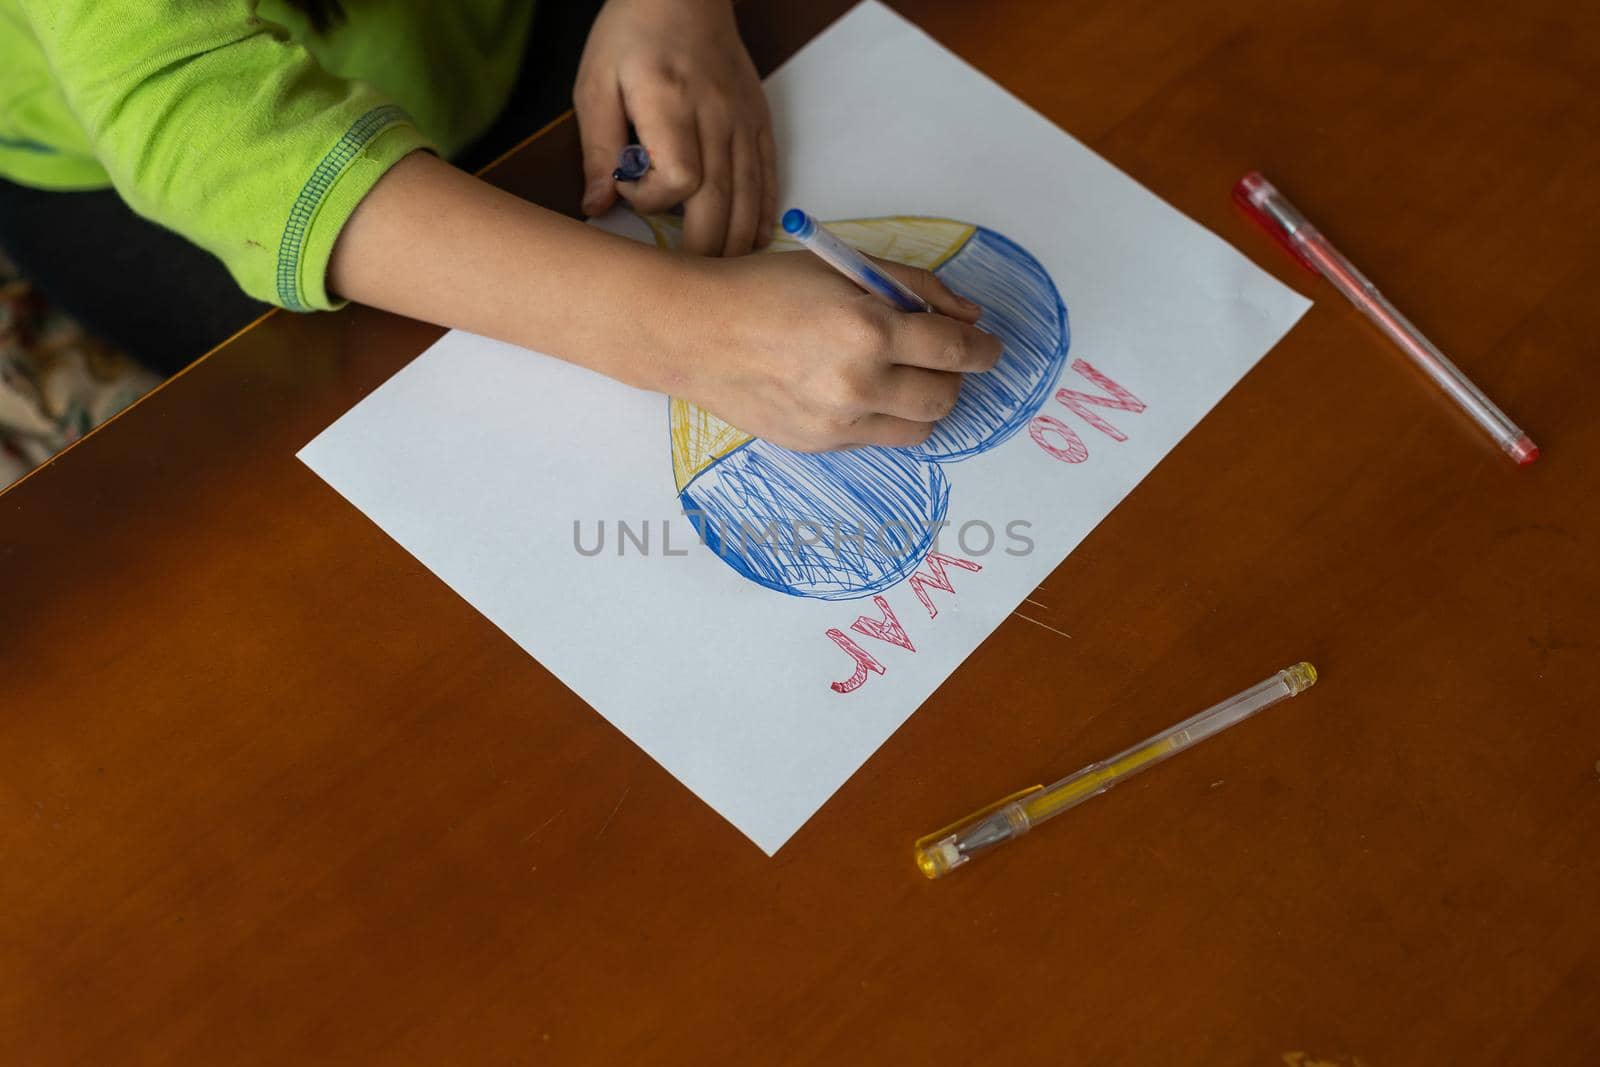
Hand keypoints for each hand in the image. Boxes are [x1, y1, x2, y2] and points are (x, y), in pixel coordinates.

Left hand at [575, 0, 775, 256]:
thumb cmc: (632, 36)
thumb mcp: (595, 83)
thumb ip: (596, 148)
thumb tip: (596, 206)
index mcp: (671, 104)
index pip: (679, 178)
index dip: (654, 201)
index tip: (630, 191)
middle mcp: (717, 117)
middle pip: (720, 203)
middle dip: (700, 248)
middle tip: (678, 273)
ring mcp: (744, 122)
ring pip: (750, 199)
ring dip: (734, 244)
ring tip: (716, 273)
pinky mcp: (760, 124)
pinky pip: (769, 179)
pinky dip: (761, 216)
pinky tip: (752, 240)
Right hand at [675, 253, 1001, 451]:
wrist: (694, 333)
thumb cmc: (767, 288)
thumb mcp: (844, 268)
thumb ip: (915, 288)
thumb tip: (968, 317)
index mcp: (869, 330)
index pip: (955, 351)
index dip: (983, 350)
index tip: (989, 348)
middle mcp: (857, 383)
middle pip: (944, 397)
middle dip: (954, 377)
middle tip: (940, 358)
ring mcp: (837, 422)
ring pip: (918, 428)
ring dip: (925, 404)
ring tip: (903, 378)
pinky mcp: (818, 445)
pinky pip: (876, 438)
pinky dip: (882, 416)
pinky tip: (859, 390)